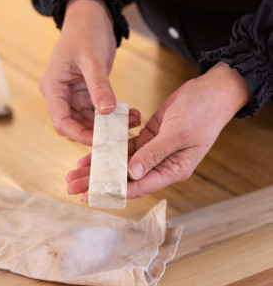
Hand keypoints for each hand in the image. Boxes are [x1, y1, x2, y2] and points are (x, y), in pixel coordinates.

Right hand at [39, 0, 139, 144]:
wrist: (91, 16)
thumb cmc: (85, 31)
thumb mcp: (92, 59)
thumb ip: (99, 86)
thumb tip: (107, 111)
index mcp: (53, 88)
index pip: (62, 122)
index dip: (79, 135)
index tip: (100, 141)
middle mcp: (62, 95)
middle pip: (76, 125)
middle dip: (98, 132)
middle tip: (121, 135)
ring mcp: (75, 95)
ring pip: (91, 120)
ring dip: (110, 125)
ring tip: (132, 122)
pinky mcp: (88, 92)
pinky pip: (100, 110)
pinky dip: (115, 115)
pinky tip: (132, 114)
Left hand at [67, 62, 249, 198]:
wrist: (212, 91)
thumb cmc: (203, 113)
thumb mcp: (178, 133)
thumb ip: (155, 153)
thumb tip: (132, 173)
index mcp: (173, 170)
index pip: (138, 186)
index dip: (112, 191)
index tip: (89, 194)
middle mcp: (162, 165)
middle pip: (125, 178)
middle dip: (98, 181)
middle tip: (73, 186)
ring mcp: (155, 151)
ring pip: (122, 163)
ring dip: (100, 166)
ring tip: (75, 172)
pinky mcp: (150, 136)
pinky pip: (125, 147)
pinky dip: (109, 149)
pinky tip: (92, 153)